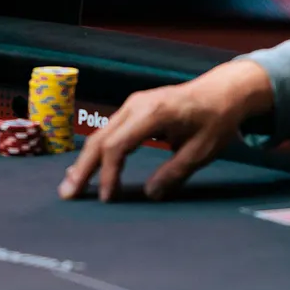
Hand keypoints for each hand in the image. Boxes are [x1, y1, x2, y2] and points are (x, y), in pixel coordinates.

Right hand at [57, 60, 273, 202]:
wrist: (221, 91)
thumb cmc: (215, 120)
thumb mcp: (201, 151)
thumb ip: (174, 173)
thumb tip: (149, 195)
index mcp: (153, 113)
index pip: (119, 146)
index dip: (109, 174)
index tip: (108, 198)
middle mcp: (136, 105)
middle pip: (101, 139)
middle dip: (83, 168)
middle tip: (67, 195)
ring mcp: (132, 104)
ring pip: (101, 134)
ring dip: (85, 161)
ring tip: (70, 186)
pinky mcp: (133, 108)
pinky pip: (109, 130)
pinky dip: (97, 151)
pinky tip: (86, 167)